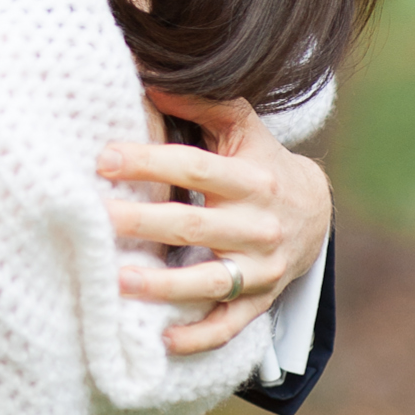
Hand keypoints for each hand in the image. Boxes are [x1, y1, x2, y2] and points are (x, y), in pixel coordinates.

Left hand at [99, 88, 330, 353]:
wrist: (315, 213)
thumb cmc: (260, 164)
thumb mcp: (243, 130)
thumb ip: (205, 103)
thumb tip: (151, 75)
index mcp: (254, 179)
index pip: (197, 168)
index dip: (151, 162)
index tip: (105, 158)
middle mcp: (260, 227)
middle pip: (196, 225)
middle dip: (146, 223)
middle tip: (99, 218)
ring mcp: (263, 269)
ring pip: (212, 282)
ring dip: (165, 286)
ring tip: (119, 281)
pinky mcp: (260, 303)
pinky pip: (228, 326)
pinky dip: (198, 337)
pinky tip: (161, 339)